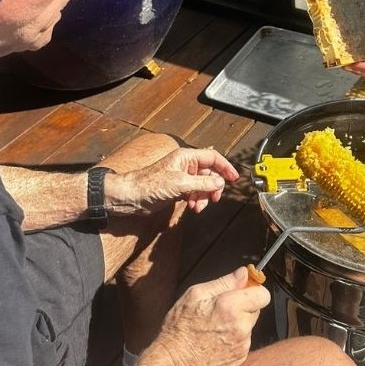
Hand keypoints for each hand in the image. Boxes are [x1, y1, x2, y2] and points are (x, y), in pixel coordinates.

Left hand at [108, 141, 238, 215]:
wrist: (130, 197)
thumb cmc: (150, 185)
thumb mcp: (180, 184)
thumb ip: (203, 184)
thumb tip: (220, 183)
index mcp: (187, 157)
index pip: (213, 158)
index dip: (225, 167)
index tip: (234, 178)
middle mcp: (186, 165)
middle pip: (210, 174)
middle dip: (212, 188)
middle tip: (213, 199)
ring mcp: (181, 177)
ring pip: (202, 186)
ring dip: (203, 197)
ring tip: (197, 207)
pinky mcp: (177, 188)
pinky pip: (194, 193)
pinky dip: (196, 200)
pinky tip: (192, 207)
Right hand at [142, 267, 268, 365]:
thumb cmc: (178, 330)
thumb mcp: (194, 296)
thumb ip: (223, 282)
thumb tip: (244, 273)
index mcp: (230, 307)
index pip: (263, 294)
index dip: (252, 291)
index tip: (241, 292)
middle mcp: (241, 326)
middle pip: (256, 308)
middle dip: (243, 306)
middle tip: (220, 311)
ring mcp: (243, 343)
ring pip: (249, 325)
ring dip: (238, 323)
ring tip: (214, 328)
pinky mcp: (242, 356)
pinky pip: (244, 340)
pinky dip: (234, 338)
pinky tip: (215, 340)